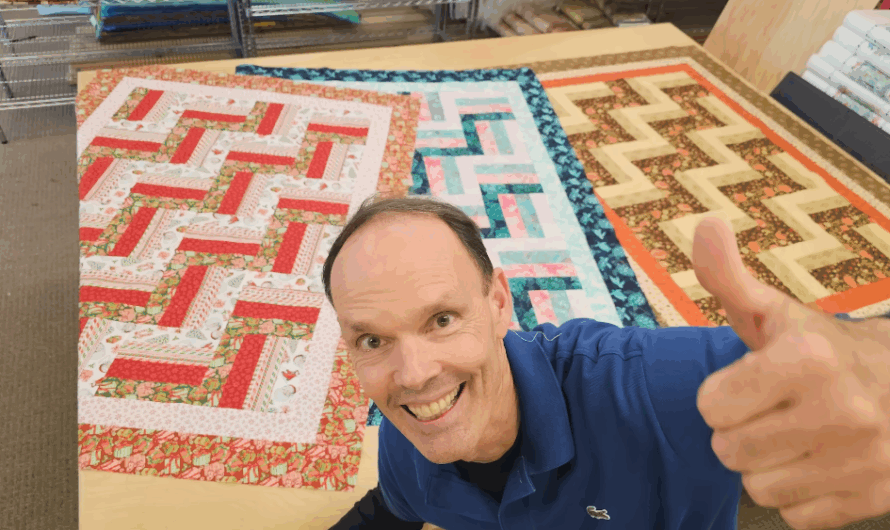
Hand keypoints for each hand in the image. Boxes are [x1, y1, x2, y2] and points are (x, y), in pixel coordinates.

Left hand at [692, 216, 889, 529]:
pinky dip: (800, 495)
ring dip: (767, 466)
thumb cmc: (822, 349)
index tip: (751, 383)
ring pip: (759, 488)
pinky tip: (819, 463)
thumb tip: (704, 224)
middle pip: (729, 451)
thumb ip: (728, 276)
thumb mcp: (775, 312)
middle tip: (771, 411)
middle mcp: (842, 410)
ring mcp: (864, 459)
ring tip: (794, 436)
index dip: (722, 395)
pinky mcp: (875, 498)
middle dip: (740, 432)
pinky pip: (796, 517)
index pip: (710, 407)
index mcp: (807, 358)